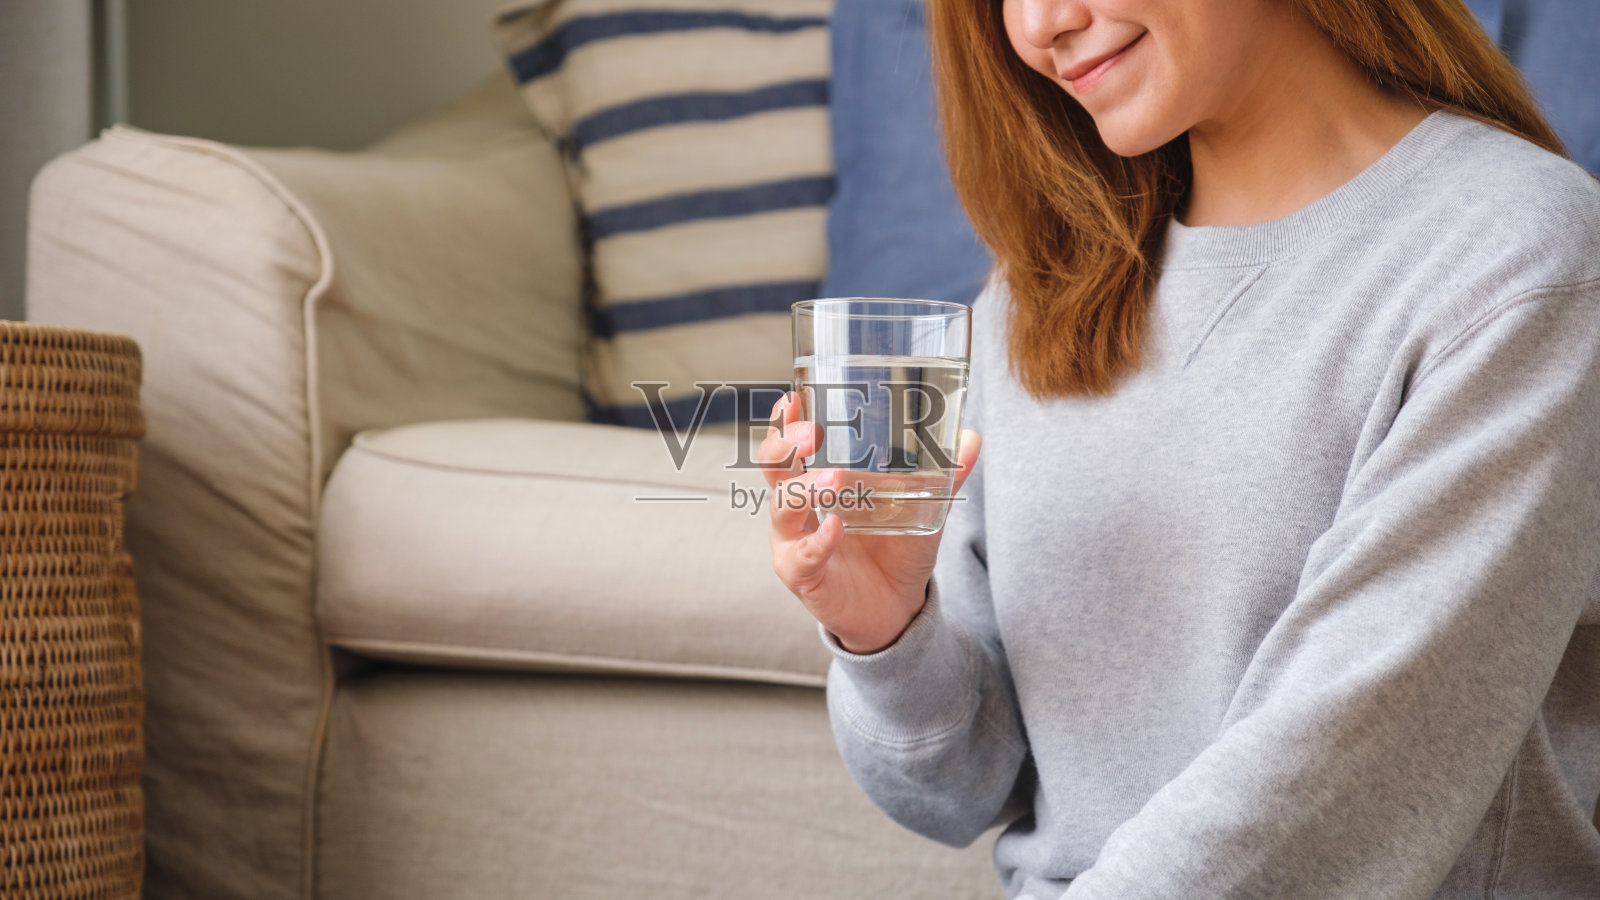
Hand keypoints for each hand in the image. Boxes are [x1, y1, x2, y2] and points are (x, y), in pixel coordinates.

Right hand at [759, 392, 980, 653]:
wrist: (896, 607)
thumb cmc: (895, 549)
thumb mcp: (920, 507)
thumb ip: (942, 474)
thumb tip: (971, 437)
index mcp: (814, 480)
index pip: (788, 444)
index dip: (783, 422)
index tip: (793, 397)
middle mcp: (796, 508)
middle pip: (773, 469)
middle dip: (785, 446)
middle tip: (812, 432)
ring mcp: (794, 542)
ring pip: (783, 509)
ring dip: (806, 489)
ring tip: (835, 478)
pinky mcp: (803, 575)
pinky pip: (802, 556)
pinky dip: (818, 541)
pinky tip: (834, 528)